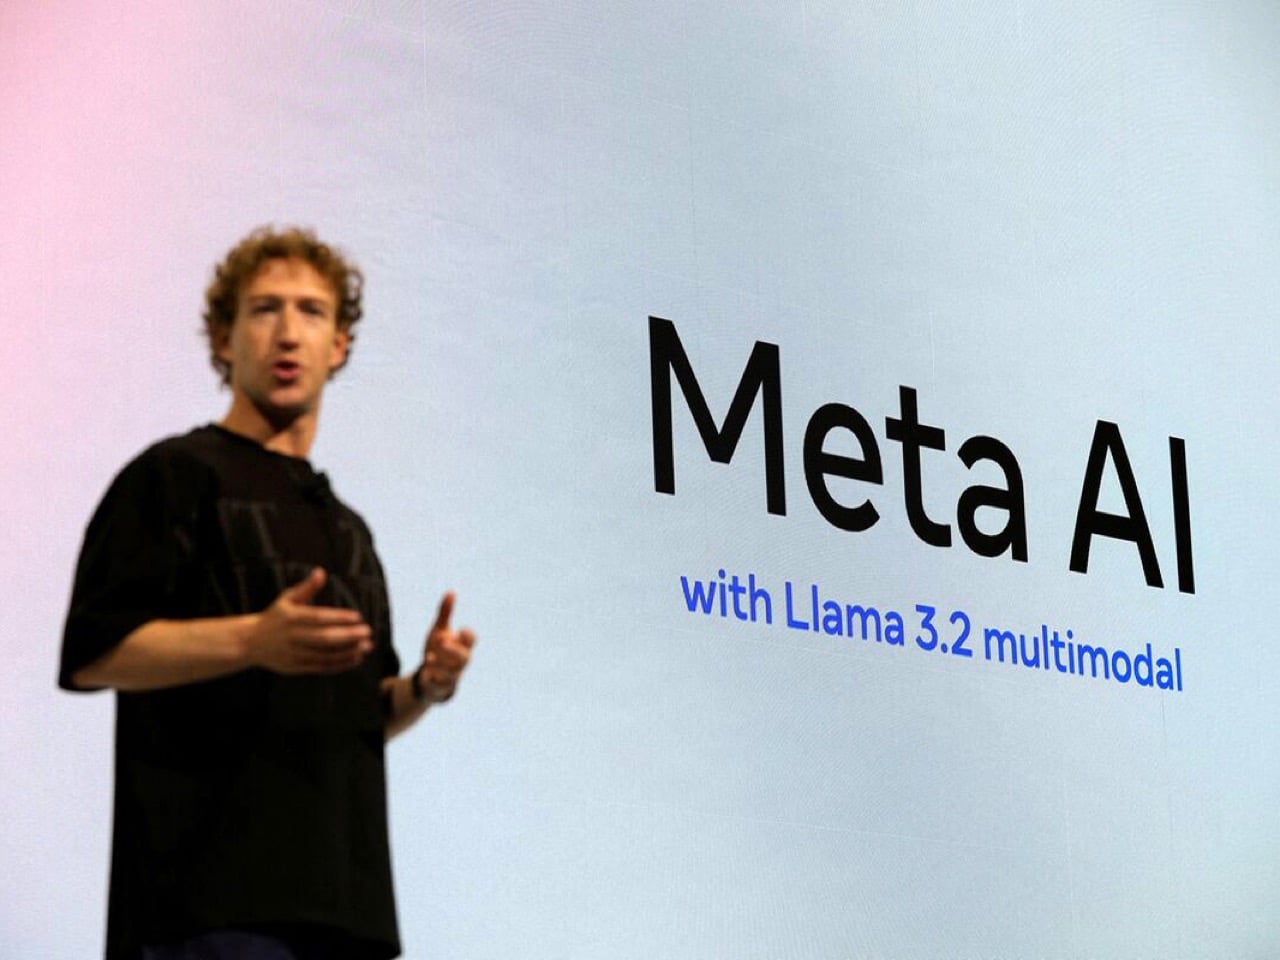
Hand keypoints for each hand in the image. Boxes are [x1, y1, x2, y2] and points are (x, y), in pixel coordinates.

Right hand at [247, 567, 372, 673]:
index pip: (317, 618)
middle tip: (368, 631)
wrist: (251, 642)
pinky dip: (340, 664)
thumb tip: (321, 572)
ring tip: (367, 646)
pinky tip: (356, 658)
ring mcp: (293, 654)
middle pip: (323, 638)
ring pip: (324, 655)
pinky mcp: (296, 668)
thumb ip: (306, 588)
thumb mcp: (287, 599)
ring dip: (348, 652)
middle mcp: (291, 637)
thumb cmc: (275, 616)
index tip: (358, 616)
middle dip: (348, 636)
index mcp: (290, 618)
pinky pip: (321, 667)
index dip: (338, 617)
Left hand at [417, 591, 475, 699]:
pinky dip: (435, 679)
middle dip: (454, 650)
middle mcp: (460, 661)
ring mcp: (452, 674)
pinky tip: (427, 672)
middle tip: (442, 641)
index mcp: (461, 645)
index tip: (459, 629)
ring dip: (442, 665)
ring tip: (429, 657)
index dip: (467, 636)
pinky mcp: (441, 685)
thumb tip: (451, 592)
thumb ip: (445, 613)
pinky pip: (442, 684)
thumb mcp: (439, 630)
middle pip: (464, 657)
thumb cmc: (439, 650)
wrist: (430, 675)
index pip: (471, 640)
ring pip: (453, 672)